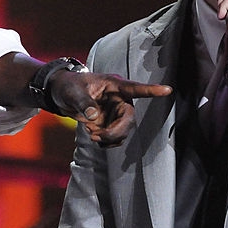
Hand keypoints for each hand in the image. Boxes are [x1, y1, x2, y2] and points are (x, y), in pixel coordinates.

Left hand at [50, 71, 171, 146]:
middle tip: (97, 136)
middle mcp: (119, 99)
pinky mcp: (110, 123)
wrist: (61, 94)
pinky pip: (115, 137)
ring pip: (123, 131)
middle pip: (128, 118)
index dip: (151, 90)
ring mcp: (115, 113)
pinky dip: (105, 142)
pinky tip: (93, 136)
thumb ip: (83, 102)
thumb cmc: (69, 86)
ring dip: (109, 138)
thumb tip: (93, 116)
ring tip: (91, 134)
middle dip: (116, 132)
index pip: (135, 88)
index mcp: (114, 85)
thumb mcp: (73, 92)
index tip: (167, 90)